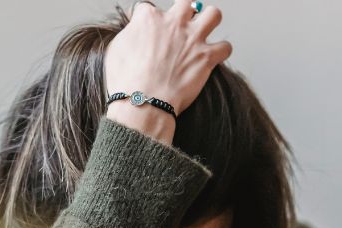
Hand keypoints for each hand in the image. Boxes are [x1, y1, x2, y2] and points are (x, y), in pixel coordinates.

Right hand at [105, 1, 231, 117]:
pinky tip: (213, 57)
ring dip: (209, 23)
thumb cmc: (126, 82)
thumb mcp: (116, 51)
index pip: (148, 8)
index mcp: (149, 19)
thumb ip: (129, 34)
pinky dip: (221, 52)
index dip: (146, 21)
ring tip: (201, 35)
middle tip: (180, 27)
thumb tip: (134, 32)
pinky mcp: (206, 57)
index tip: (147, 31)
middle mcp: (174, 23)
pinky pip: (225, 47)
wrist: (142, 103)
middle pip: (186, 3)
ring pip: (213, 15)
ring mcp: (193, 39)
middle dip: (184, 13)